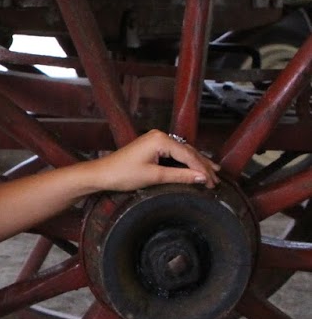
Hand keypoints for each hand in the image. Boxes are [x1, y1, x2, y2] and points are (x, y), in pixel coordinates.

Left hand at [83, 129, 219, 194]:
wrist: (101, 174)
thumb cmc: (122, 174)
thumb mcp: (154, 176)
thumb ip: (179, 176)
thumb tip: (200, 178)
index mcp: (160, 139)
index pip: (188, 154)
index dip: (202, 169)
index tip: (212, 182)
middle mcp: (160, 135)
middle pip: (188, 151)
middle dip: (202, 166)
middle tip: (216, 180)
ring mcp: (156, 140)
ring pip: (183, 152)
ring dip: (197, 164)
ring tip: (213, 173)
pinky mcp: (152, 146)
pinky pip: (174, 153)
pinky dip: (185, 162)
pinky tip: (194, 168)